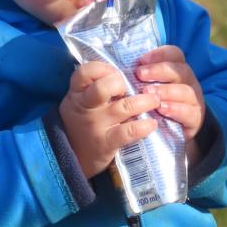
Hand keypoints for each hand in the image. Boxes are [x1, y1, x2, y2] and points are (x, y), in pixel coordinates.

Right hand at [59, 61, 159, 178]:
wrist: (71, 158)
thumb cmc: (82, 121)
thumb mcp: (80, 101)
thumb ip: (95, 86)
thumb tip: (127, 70)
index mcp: (77, 93)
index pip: (85, 71)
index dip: (103, 68)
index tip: (116, 73)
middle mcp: (85, 107)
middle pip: (102, 87)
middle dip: (121, 83)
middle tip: (132, 87)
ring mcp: (96, 125)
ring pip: (124, 107)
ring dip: (145, 101)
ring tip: (155, 100)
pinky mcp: (106, 143)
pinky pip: (129, 132)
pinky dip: (144, 126)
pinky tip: (152, 124)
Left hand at [135, 46, 205, 164]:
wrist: (170, 136)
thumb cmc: (155, 107)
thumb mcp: (149, 90)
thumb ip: (140, 79)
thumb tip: (117, 69)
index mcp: (177, 71)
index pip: (174, 54)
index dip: (160, 54)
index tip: (141, 60)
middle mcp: (188, 83)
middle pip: (180, 70)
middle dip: (159, 70)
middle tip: (140, 74)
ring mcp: (194, 100)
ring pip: (186, 90)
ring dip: (166, 90)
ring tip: (149, 93)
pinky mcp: (195, 119)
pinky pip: (190, 112)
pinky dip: (176, 109)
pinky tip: (162, 109)